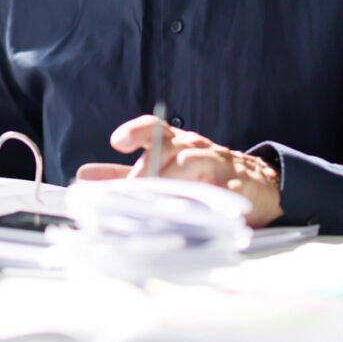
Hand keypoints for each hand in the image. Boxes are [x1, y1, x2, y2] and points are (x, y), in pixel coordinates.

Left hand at [74, 116, 284, 228]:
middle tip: (133, 193)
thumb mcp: (162, 171)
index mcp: (175, 142)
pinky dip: (205, 200)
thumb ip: (124, 174)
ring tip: (157, 202)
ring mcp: (218, 164)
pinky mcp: (238, 187)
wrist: (258, 184)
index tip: (117, 142)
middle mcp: (195, 148)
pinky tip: (194, 213)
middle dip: (148, 171)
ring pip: (192, 164)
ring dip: (172, 182)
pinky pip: (220, 191)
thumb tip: (84, 176)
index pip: (154, 128)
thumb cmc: (202, 175)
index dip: (135, 132)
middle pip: (169, 148)